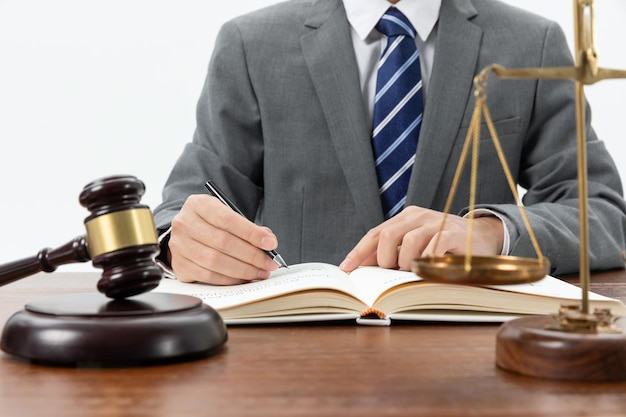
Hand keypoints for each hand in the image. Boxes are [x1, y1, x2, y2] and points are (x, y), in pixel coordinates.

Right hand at [167, 194, 279, 284]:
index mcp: (198, 205)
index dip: (251, 233)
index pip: (228, 219)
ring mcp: (179, 245)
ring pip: (215, 261)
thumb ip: (246, 227)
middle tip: (269, 263)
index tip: (270, 244)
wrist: (187, 233)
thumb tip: (267, 242)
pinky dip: (229, 279)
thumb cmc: (210, 223)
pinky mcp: (179, 265)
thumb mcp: (226, 215)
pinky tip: (243, 278)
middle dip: (251, 255)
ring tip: (260, 272)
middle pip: (223, 242)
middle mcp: (185, 223)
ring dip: (243, 270)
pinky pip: (208, 276)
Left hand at [339, 206, 503, 272]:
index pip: (375, 233)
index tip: (346, 269)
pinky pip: (433, 247)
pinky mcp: (453, 234)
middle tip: (393, 272)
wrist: (482, 236)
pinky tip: (428, 269)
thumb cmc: (443, 245)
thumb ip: (392, 252)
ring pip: (408, 242)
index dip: (358, 252)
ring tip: (414, 271)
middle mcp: (418, 216)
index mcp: (406, 218)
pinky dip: (426, 261)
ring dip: (406, 263)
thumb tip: (362, 267)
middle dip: (384, 259)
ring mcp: (436, 223)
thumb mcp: (416, 245)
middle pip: (387, 235)